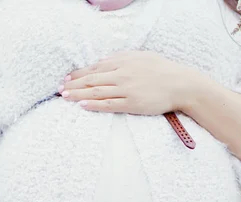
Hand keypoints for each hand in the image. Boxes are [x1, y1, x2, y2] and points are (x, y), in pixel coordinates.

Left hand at [58, 50, 188, 114]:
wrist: (181, 84)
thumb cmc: (162, 70)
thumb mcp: (141, 57)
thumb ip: (121, 59)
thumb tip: (104, 61)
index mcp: (123, 61)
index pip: (95, 68)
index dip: (78, 74)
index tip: (66, 79)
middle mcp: (122, 74)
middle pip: (92, 79)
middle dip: (73, 84)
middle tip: (59, 90)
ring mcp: (126, 89)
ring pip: (97, 91)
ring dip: (78, 94)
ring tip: (65, 97)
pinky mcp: (132, 103)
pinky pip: (109, 104)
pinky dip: (94, 104)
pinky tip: (82, 105)